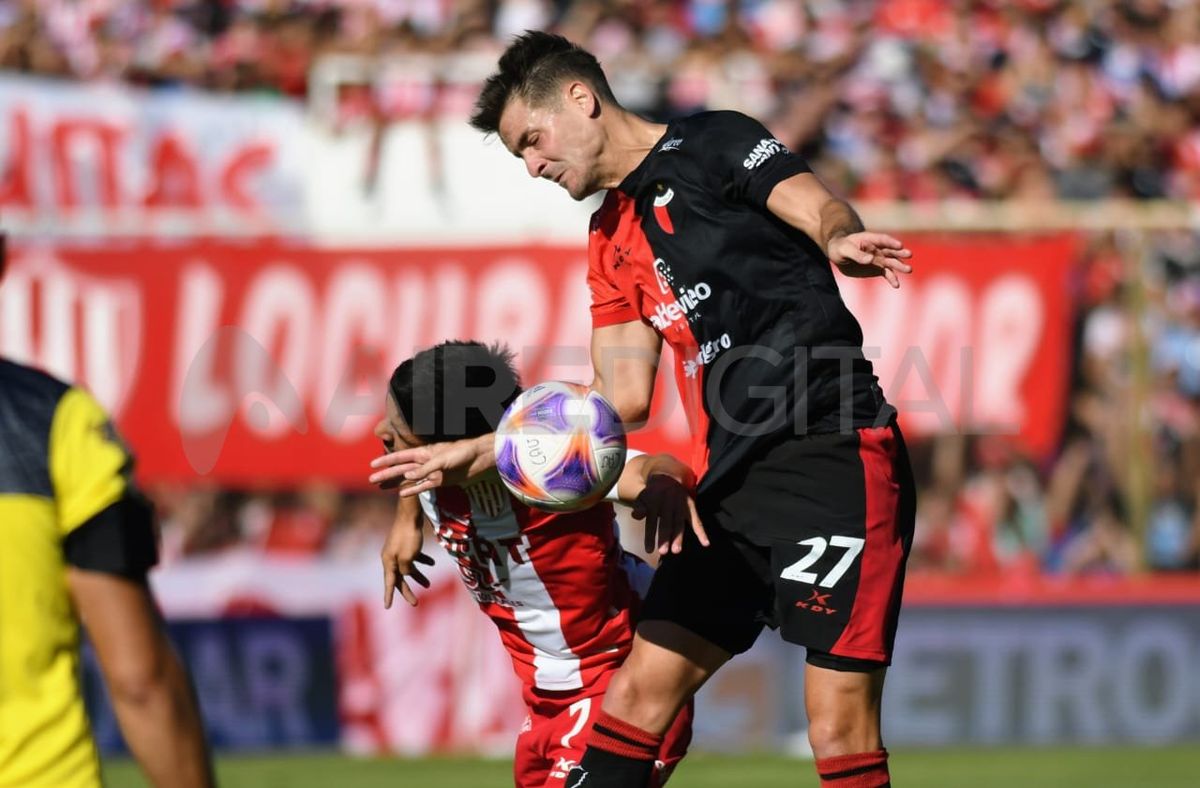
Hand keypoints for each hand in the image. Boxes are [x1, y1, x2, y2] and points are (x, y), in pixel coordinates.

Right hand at [368, 436, 488, 495]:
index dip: (386, 460)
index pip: (401, 456)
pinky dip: (412, 490)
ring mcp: (432, 472)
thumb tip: (408, 478)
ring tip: (381, 488)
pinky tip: (401, 494)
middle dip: (386, 474)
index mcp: (424, 452)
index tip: (372, 464)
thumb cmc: (462, 452)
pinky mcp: (440, 481)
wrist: (479, 458)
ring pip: (409, 479)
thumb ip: (425, 469)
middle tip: (371, 479)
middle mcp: (425, 462)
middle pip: (401, 469)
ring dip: (395, 483)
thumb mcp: (443, 459)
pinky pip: (422, 487)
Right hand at [381, 505, 434, 607]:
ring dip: (418, 576)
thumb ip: (406, 569)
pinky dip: (422, 561)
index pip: (389, 583)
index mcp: (388, 561)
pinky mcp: (406, 543)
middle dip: (407, 590)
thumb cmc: (409, 537)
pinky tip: (432, 563)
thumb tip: (406, 574)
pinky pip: (413, 557)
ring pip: (407, 568)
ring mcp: (398, 550)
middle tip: (416, 603)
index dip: (389, 596)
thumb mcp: (408, 557)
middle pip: (398, 578)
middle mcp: (391, 557)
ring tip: (428, 584)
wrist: (410, 514)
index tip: (388, 607)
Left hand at [632, 474, 708, 555]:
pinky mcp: (691, 505)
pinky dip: (701, 531)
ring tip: (677, 550)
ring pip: (680, 522)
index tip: (648, 550)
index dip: (650, 535)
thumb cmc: (653, 492)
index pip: (652, 520)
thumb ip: (640, 506)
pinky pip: (696, 519)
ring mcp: (681, 504)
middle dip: (665, 537)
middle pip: (666, 522)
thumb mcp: (643, 496)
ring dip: (678, 536)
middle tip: (663, 552)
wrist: (669, 474)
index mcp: (655, 499)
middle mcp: (668, 501)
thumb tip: (635, 515)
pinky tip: (705, 543)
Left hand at [827, 232, 912, 287]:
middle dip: (900, 252)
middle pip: (891, 250)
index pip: (883, 240)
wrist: (840, 256)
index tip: (900, 245)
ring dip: (900, 266)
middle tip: (909, 254)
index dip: (891, 242)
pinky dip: (892, 279)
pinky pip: (887, 274)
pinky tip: (897, 285)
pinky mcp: (878, 269)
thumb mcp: (845, 250)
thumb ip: (857, 254)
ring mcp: (880, 259)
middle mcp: (878, 249)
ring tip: (909, 270)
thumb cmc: (841, 248)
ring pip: (892, 262)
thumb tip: (870, 259)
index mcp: (870, 240)